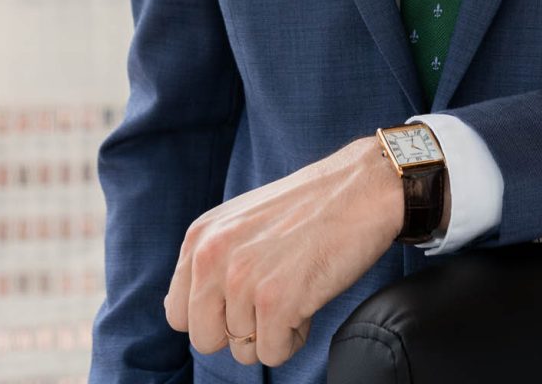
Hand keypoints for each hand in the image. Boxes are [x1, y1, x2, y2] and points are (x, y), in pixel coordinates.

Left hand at [162, 135, 405, 367]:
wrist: (362, 188)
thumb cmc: (309, 208)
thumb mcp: (241, 222)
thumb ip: (211, 260)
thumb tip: (182, 310)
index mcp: (199, 237)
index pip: (178, 313)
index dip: (215, 316)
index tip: (246, 296)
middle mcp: (211, 257)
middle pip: (205, 340)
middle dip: (240, 330)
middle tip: (274, 294)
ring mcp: (241, 280)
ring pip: (243, 350)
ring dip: (274, 329)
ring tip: (297, 284)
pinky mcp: (274, 302)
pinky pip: (274, 354)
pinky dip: (296, 335)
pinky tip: (310, 295)